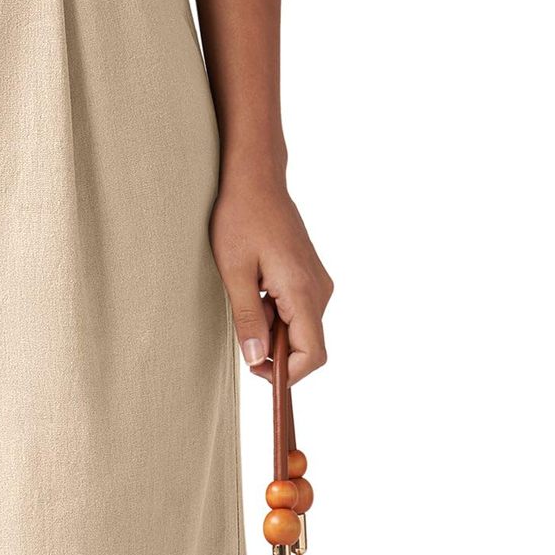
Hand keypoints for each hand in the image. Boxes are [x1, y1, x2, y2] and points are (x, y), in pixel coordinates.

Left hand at [211, 171, 332, 385]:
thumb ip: (248, 319)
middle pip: (307, 347)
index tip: (256, 368)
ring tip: (249, 296)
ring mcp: (318, 283)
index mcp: (303, 291)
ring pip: (301, 331)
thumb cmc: (241, 218)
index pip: (313, 355)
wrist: (256, 179)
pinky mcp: (311, 278)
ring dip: (272, 330)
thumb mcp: (234, 272)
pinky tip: (257, 289)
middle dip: (275, 350)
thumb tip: (257, 359)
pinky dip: (276, 314)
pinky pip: (298, 312)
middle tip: (244, 326)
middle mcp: (319, 290)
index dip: (286, 374)